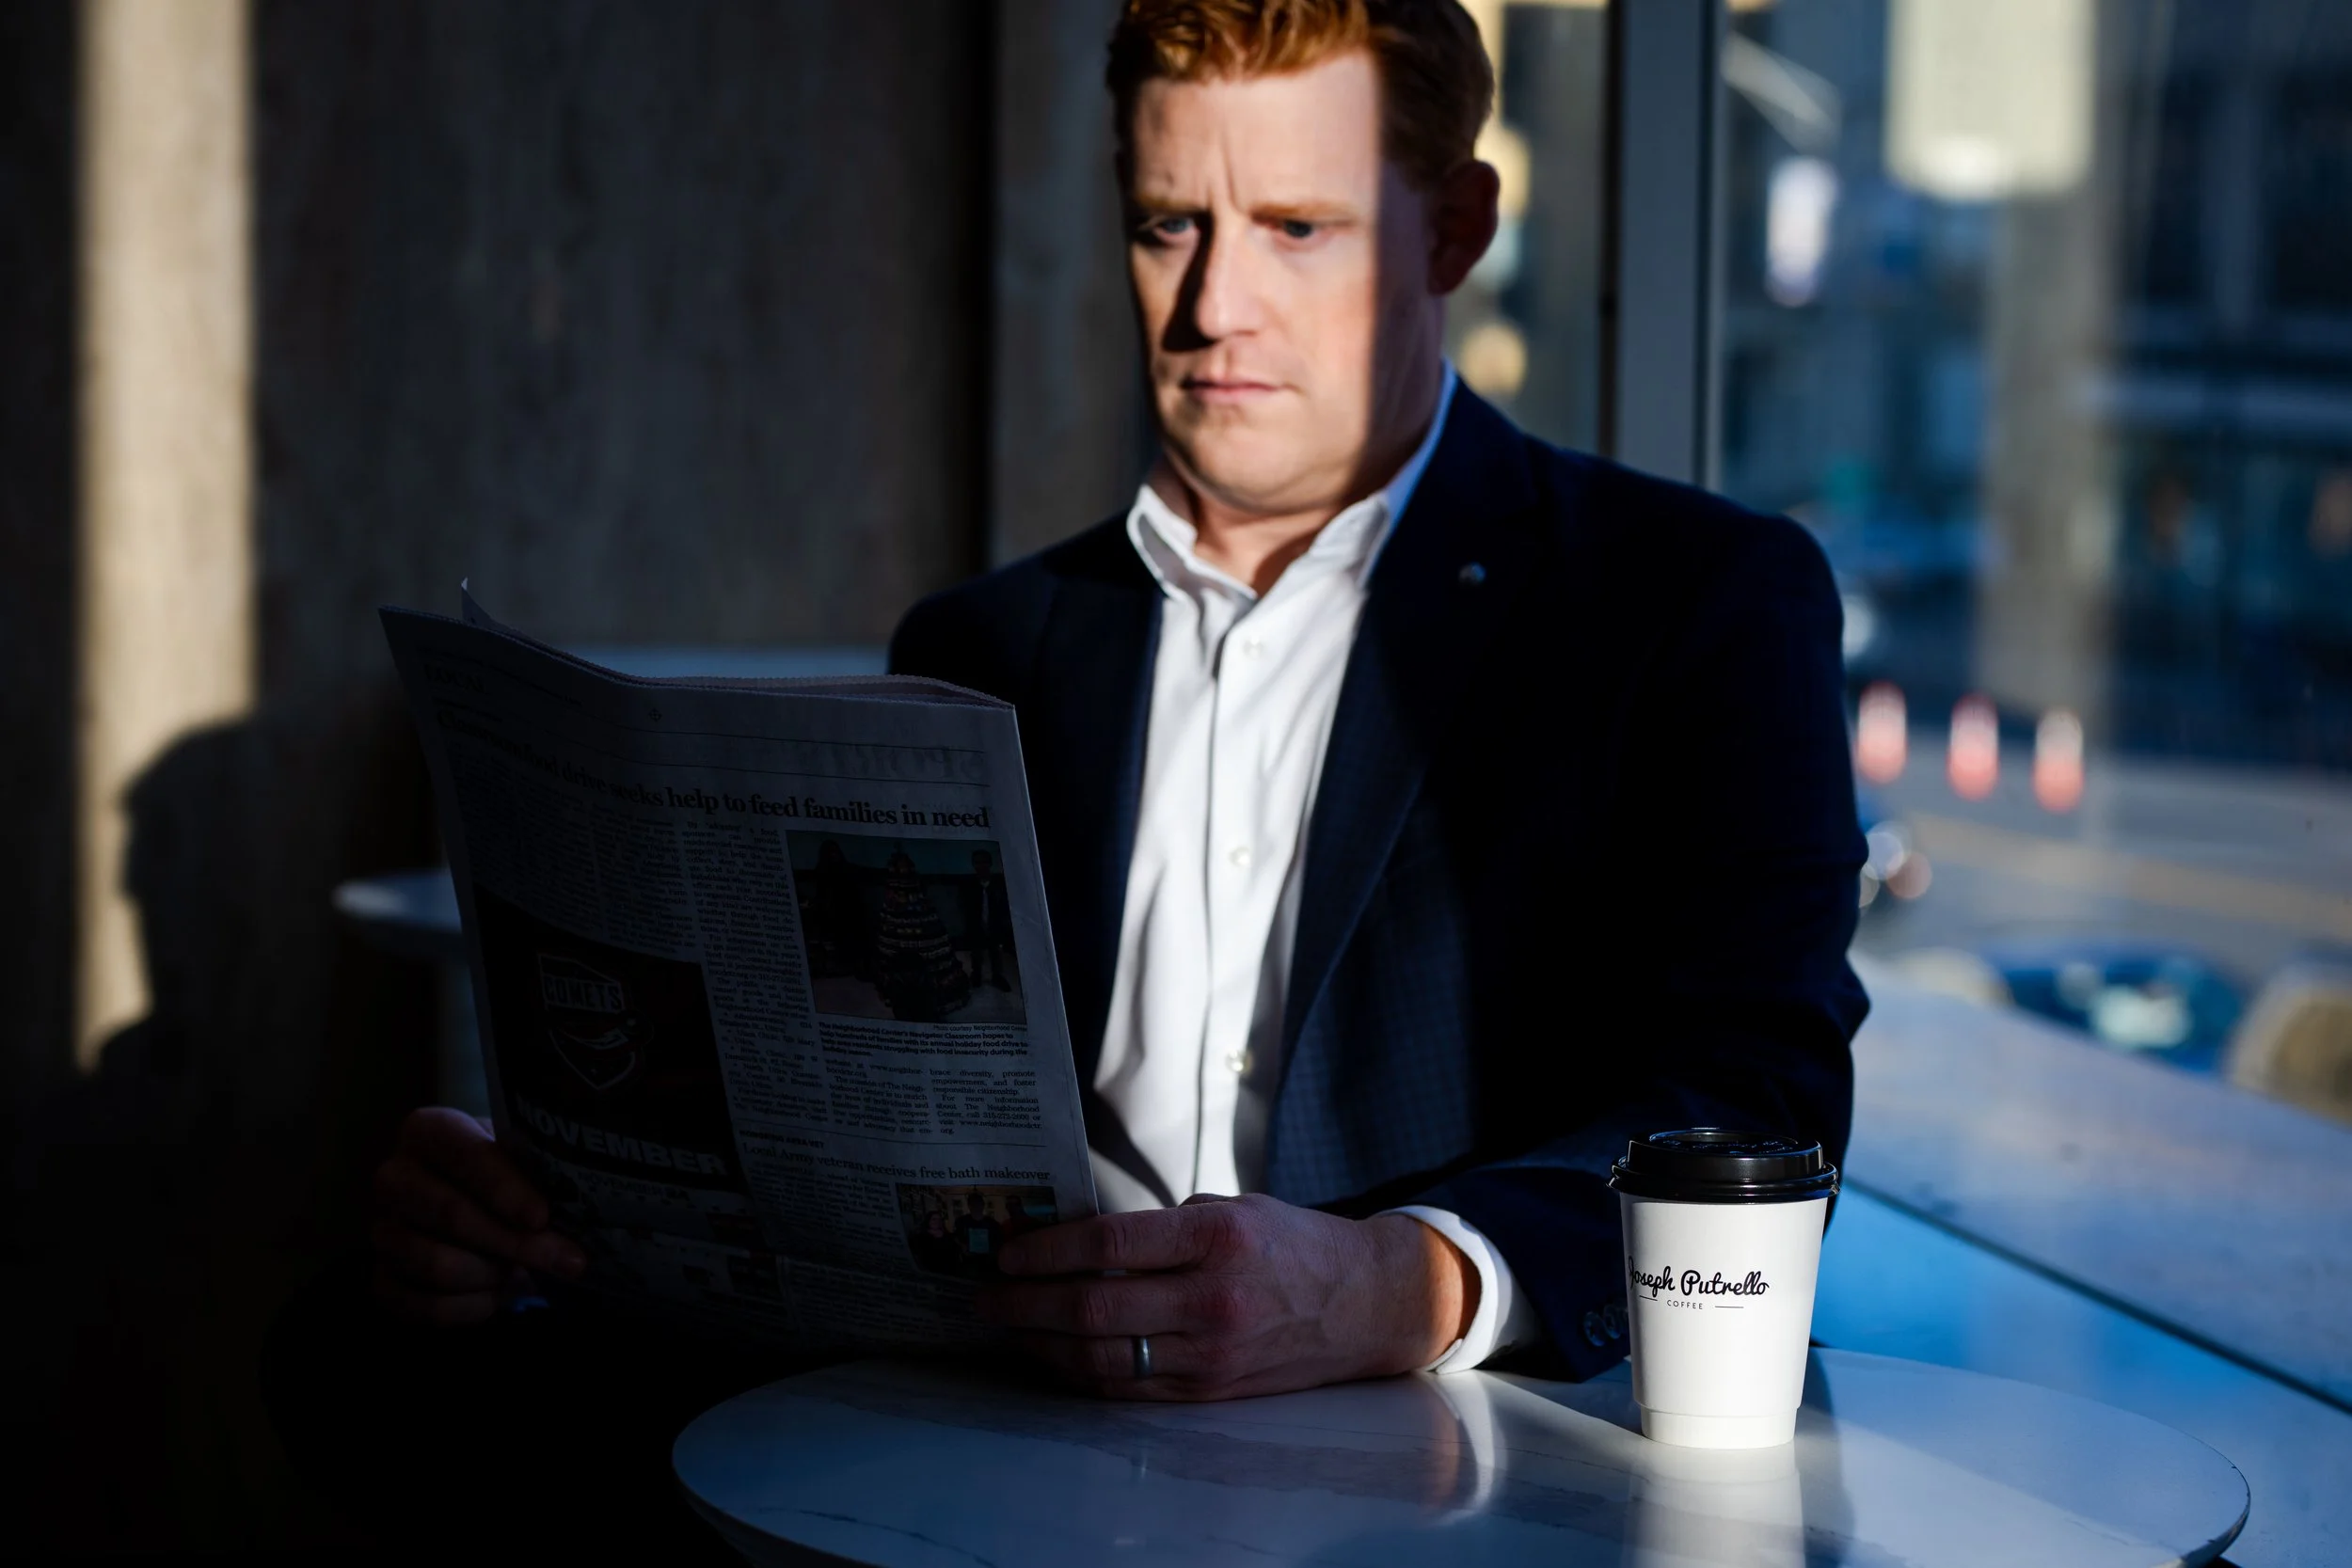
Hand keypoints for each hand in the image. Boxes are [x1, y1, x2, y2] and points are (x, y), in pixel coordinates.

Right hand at [370, 1106, 585, 1324]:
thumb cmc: (507, 1179)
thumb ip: (541, 1176)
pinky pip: (425, 1306)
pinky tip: (494, 1296)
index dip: (503, 1188)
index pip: (464, 1154)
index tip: (541, 1216)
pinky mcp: (381, 1280)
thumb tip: (578, 1211)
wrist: (478, 1210)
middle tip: (566, 1259)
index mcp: (428, 1132)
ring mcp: (382, 1231)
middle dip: (515, 1242)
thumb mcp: (523, 1162)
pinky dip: (470, 1307)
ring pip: (437, 1264)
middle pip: (452, 1214)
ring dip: (492, 1275)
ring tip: (519, 1270)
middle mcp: (394, 1178)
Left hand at [975, 1193, 1477, 1399]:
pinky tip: (1052, 1357)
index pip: (1110, 1246)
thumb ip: (1160, 1227)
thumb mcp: (1232, 1208)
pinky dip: (1079, 1374)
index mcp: (1217, 1238)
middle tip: (985, 1295)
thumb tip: (1074, 1238)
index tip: (1006, 1251)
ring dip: (1041, 1346)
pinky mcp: (1210, 1390)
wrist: (1366, 1302)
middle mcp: (1212, 1299)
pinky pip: (1128, 1387)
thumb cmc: (1291, 1244)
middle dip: (1025, 1304)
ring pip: (1102, 1357)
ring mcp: (1211, 1353)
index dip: (1047, 1251)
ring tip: (1007, 1328)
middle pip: (1094, 1308)